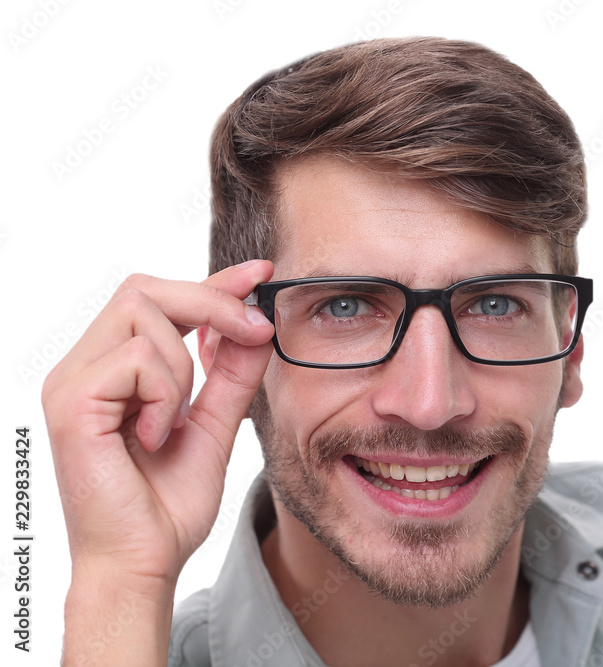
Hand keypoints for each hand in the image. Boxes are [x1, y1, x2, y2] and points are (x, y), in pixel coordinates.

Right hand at [43, 260, 274, 583]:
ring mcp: (70, 381)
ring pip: (142, 314)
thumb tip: (254, 325)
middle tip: (255, 328)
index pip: (157, 299)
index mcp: (111, 369)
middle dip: (211, 300)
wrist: (145, 562)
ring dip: (184, 366)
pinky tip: (156, 435)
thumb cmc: (167, 504)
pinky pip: (135, 357)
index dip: (212, 281)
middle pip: (144, 288)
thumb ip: (230, 375)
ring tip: (175, 421)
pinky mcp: (71, 402)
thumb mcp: (215, 425)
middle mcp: (83, 366)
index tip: (260, 274)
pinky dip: (165, 393)